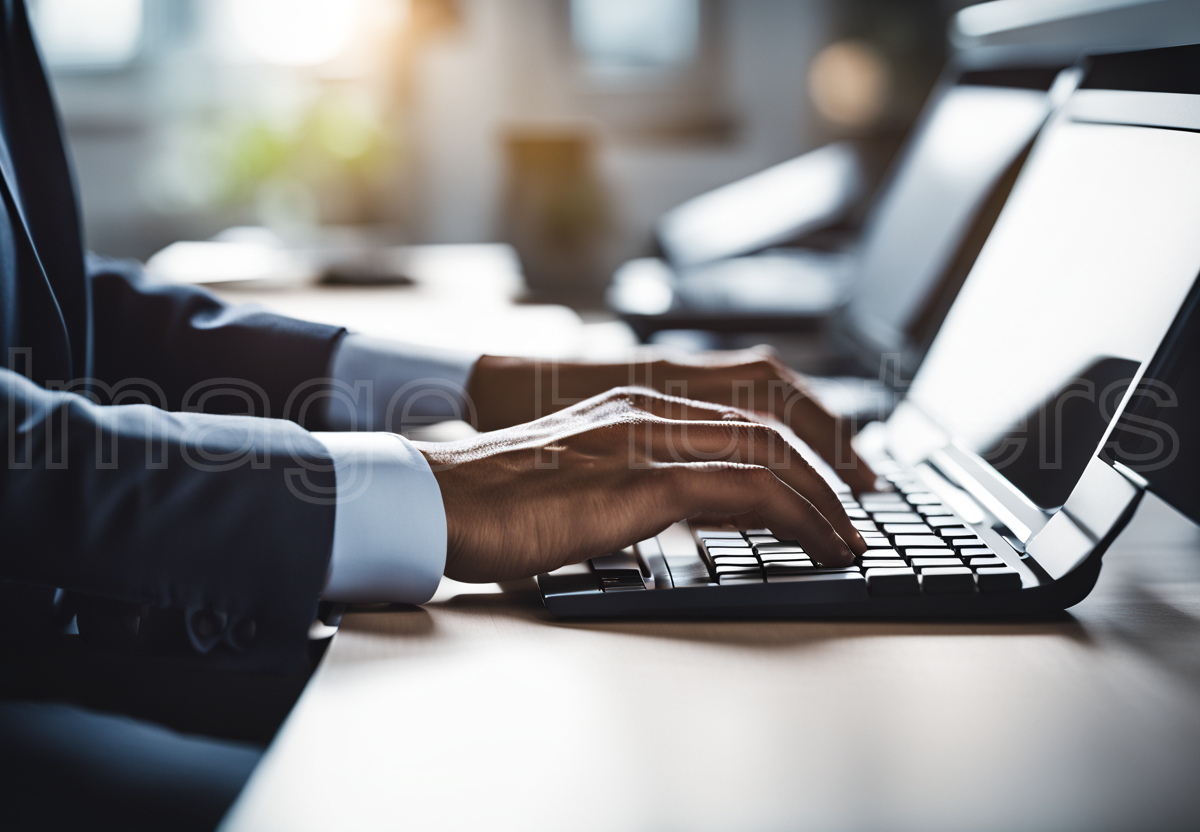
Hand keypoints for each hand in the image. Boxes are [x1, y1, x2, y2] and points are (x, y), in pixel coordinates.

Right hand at [416, 387, 867, 582]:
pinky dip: (796, 517)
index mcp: (631, 407)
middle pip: (769, 429)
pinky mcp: (639, 481)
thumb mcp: (571, 481)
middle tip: (860, 511)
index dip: (795, 450)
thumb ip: (620, 485)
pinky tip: (819, 546)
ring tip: (851, 539)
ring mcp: (644, 440)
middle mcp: (646, 410)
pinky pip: (743, 492)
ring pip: (768, 455)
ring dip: (823, 499)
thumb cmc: (490, 501)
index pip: (738, 417)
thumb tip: (656, 519)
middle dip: (828, 471)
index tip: (826, 485)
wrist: (434, 499)